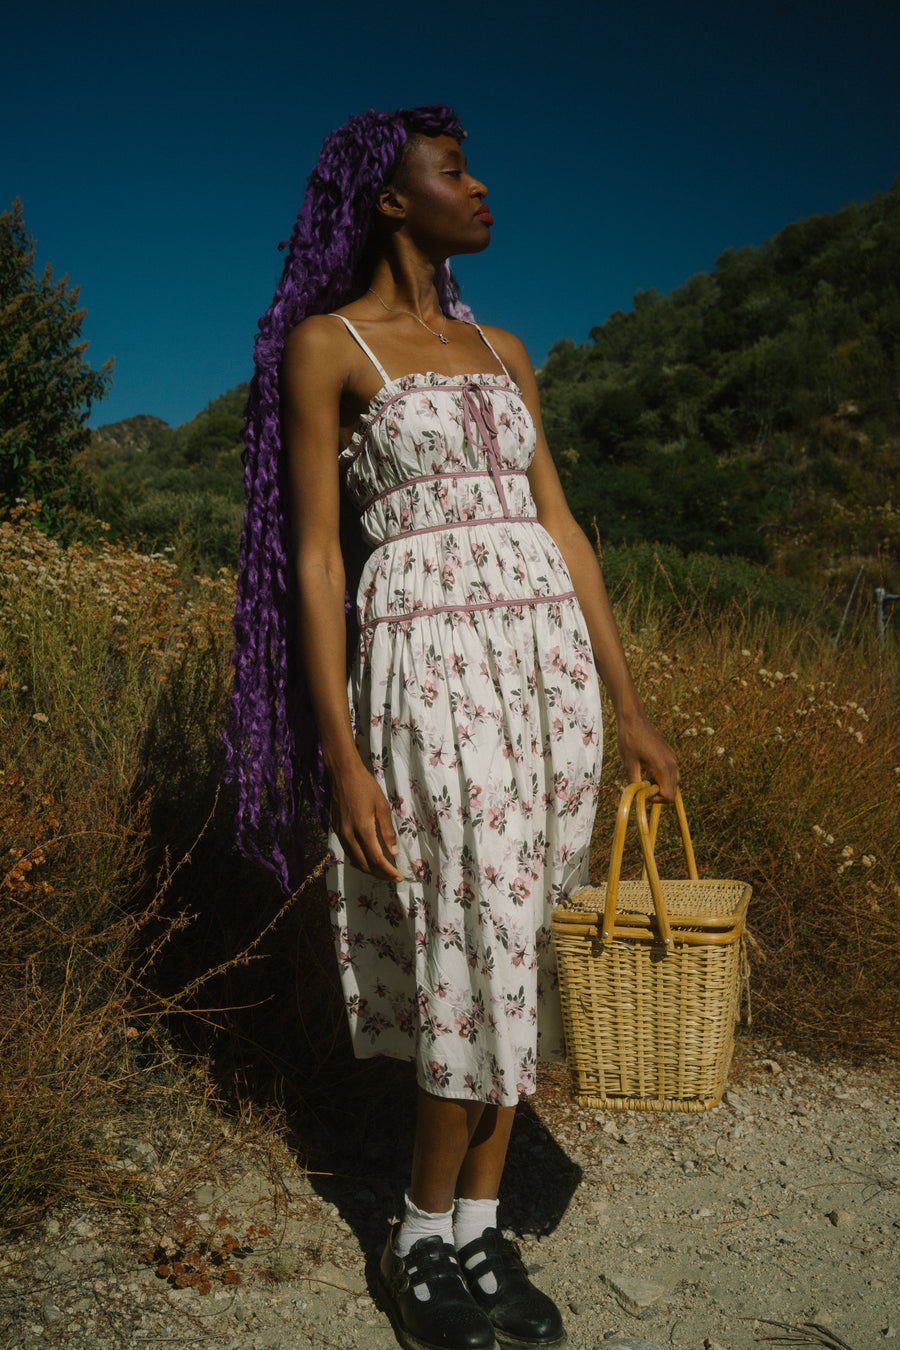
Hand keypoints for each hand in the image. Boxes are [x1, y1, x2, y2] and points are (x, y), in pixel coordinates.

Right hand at [328, 761, 403, 881]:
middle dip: (379, 874)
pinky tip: (367, 859)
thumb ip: (387, 831)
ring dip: (369, 869)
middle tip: (392, 877)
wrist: (342, 774)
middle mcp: (348, 835)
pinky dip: (359, 860)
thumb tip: (393, 853)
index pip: (376, 859)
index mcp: (362, 830)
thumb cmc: (365, 786)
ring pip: (354, 860)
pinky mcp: (336, 830)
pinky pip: (348, 852)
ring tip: (383, 871)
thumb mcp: (382, 806)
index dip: (387, 871)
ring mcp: (340, 834)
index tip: (398, 876)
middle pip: (364, 864)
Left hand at [616, 711, 679, 802]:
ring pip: (674, 782)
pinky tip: (649, 771)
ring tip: (646, 780)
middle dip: (659, 795)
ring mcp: (672, 757)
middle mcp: (672, 763)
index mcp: (663, 767)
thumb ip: (635, 783)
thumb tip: (638, 798)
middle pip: (673, 791)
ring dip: (662, 786)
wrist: (633, 719)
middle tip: (643, 789)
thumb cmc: (629, 740)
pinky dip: (663, 777)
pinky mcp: (670, 753)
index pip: (669, 796)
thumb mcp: (629, 764)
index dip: (656, 800)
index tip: (643, 794)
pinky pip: (672, 772)